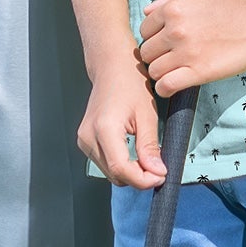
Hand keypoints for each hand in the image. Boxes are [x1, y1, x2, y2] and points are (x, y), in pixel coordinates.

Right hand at [78, 54, 166, 188]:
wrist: (111, 66)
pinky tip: (132, 152)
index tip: (161, 175)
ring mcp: (84, 139)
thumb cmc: (129, 82)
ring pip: (111, 173)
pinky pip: (105, 164)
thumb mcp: (147, 114)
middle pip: (115, 175)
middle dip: (140, 177)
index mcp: (104, 128)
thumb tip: (157, 173)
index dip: (144, 180)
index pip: (122, 170)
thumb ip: (150, 147)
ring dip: (131, 172)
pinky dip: (121, 165)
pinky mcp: (84, 141)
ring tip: (146, 155)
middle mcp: (88, 136)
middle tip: (158, 166)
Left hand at [137, 0, 245, 94]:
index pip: (144, 30)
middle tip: (170, 58)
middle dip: (156, 56)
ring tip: (174, 72)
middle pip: (147, 52)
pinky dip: (165, 89)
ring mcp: (186, 52)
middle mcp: (174, 30)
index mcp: (172, 8)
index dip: (154, 38)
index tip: (165, 43)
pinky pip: (167, 86)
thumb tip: (147, 11)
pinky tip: (172, 86)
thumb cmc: (234, 1)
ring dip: (161, 73)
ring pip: (154, 70)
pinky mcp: (199, 72)